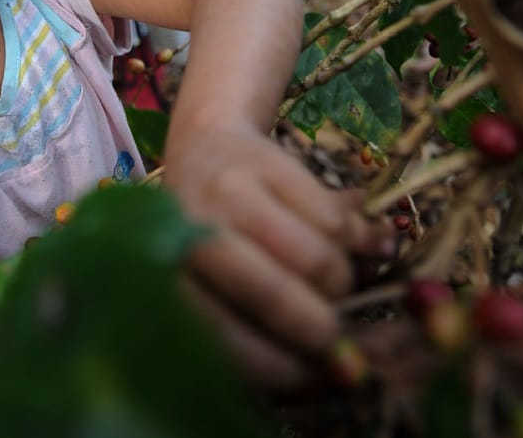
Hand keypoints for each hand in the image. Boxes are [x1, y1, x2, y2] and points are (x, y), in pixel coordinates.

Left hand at [164, 123, 395, 388]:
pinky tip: (342, 242)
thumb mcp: (218, 286)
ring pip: (314, 259)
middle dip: (319, 328)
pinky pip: (333, 220)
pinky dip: (353, 240)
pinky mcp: (265, 162)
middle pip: (272, 295)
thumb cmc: (215, 235)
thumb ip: (256, 328)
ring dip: (340, 281)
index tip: (314, 377)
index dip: (281, 367)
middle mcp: (189, 234)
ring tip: (334, 281)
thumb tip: (328, 376)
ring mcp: (225, 193)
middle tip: (336, 334)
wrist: (208, 144)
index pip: (226, 339)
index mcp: (170, 277)